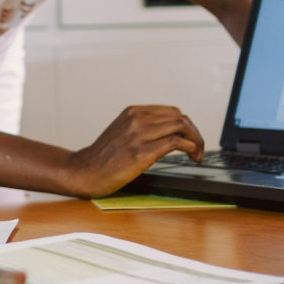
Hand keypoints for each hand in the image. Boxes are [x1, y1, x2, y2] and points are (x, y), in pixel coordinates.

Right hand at [66, 104, 205, 196]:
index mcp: (132, 112)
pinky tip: (191, 156)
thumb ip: (143, 127)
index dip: (187, 126)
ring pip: (180, 126)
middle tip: (198, 149)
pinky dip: (190, 147)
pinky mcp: (141, 152)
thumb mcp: (122, 132)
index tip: (191, 139)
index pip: (172, 111)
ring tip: (197, 154)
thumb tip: (171, 133)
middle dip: (195, 133)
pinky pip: (175, 142)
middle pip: (180, 117)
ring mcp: (138, 134)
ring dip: (196, 140)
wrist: (85, 171)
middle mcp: (136, 119)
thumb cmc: (104, 157)